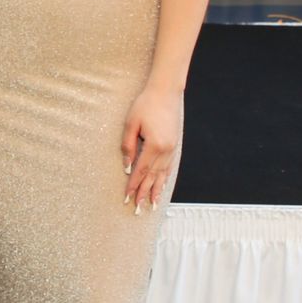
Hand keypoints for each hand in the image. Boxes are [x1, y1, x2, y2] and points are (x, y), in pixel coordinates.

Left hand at [121, 83, 182, 211]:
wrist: (166, 92)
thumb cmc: (145, 104)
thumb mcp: (131, 123)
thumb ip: (127, 145)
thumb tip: (127, 166)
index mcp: (154, 145)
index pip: (141, 171)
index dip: (133, 186)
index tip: (127, 198)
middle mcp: (166, 150)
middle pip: (153, 177)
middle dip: (144, 194)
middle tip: (138, 210)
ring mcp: (172, 149)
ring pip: (163, 175)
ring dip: (156, 191)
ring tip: (151, 205)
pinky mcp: (175, 145)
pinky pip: (169, 167)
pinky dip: (165, 178)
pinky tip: (162, 187)